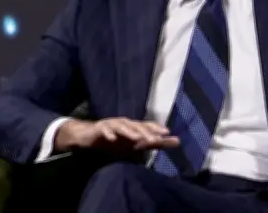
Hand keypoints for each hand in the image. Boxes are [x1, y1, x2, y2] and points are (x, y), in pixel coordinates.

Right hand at [55, 117, 179, 151]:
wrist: (88, 137)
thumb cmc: (115, 140)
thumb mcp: (137, 144)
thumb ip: (156, 143)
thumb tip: (178, 141)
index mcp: (133, 127)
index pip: (147, 126)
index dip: (156, 128)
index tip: (167, 132)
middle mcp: (124, 123)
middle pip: (136, 126)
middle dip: (145, 132)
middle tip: (155, 139)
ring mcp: (111, 124)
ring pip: (122, 126)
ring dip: (130, 132)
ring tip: (137, 139)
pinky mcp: (99, 129)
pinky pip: (104, 130)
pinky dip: (109, 133)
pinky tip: (112, 139)